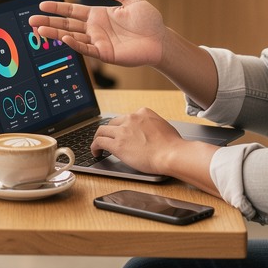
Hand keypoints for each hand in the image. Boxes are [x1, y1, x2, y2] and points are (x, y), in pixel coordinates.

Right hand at [28, 0, 165, 68]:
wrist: (161, 40)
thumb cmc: (149, 21)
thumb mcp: (132, 0)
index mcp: (98, 15)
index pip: (73, 11)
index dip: (58, 8)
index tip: (42, 5)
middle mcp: (95, 28)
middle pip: (66, 24)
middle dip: (48, 22)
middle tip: (31, 21)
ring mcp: (98, 41)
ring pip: (71, 36)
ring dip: (55, 34)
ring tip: (39, 31)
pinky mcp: (105, 54)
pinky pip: (86, 48)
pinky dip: (74, 44)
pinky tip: (63, 38)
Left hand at [95, 109, 219, 192]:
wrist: (171, 154)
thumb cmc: (173, 145)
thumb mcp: (163, 126)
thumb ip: (152, 126)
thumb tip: (150, 131)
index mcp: (143, 113)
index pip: (127, 117)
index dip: (123, 126)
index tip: (122, 132)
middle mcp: (131, 118)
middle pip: (113, 122)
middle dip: (110, 131)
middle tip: (109, 138)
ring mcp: (123, 131)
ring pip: (102, 130)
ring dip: (98, 137)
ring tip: (98, 145)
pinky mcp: (117, 144)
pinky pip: (99, 142)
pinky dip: (94, 146)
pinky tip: (96, 152)